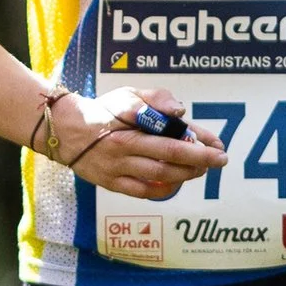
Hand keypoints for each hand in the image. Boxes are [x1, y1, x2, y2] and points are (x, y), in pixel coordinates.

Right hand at [47, 83, 228, 203]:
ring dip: (185, 174)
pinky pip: (142, 191)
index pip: (169, 130)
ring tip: (201, 170)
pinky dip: (163, 189)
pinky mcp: (110, 183)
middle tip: (220, 160)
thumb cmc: (103, 111)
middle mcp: (123, 146)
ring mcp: (116, 167)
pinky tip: (176, 182)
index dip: (197, 138)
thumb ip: (155, 98)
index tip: (217, 144)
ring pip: (159, 174)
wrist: (65, 132)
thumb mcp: (127, 94)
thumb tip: (180, 111)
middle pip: (169, 155)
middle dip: (200, 159)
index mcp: (129, 121)